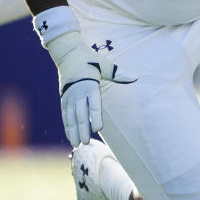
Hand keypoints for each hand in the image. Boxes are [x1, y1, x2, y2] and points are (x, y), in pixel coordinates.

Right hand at [45, 31, 136, 146]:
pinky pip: (65, 115)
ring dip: (74, 131)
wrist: (68, 54)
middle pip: (80, 114)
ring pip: (70, 117)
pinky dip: (67, 127)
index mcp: (89, 85)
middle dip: (82, 129)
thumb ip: (118, 73)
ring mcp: (68, 96)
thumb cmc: (90, 60)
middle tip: (86, 142)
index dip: (95, 117)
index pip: (93, 104)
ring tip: (78, 144)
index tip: (98, 128)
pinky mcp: (63, 99)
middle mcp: (77, 93)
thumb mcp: (105, 64)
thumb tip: (136, 77)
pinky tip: (71, 137)